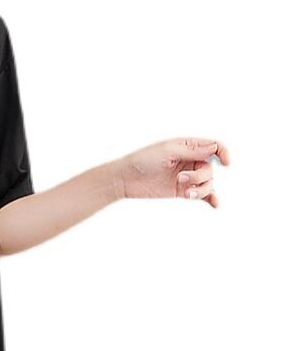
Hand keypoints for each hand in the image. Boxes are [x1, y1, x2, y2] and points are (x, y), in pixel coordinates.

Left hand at [112, 137, 230, 207]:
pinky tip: (215, 204)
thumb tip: (213, 149)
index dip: (223, 153)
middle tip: (182, 179)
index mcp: (187, 146)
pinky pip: (202, 195)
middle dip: (200, 176)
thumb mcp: (167, 151)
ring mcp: (187, 176)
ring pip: (207, 183)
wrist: (125, 179)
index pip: (214, 146)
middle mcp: (190, 160)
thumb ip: (191, 151)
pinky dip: (210, 199)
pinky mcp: (181, 190)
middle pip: (210, 168)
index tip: (225, 163)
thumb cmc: (142, 160)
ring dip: (202, 190)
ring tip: (187, 194)